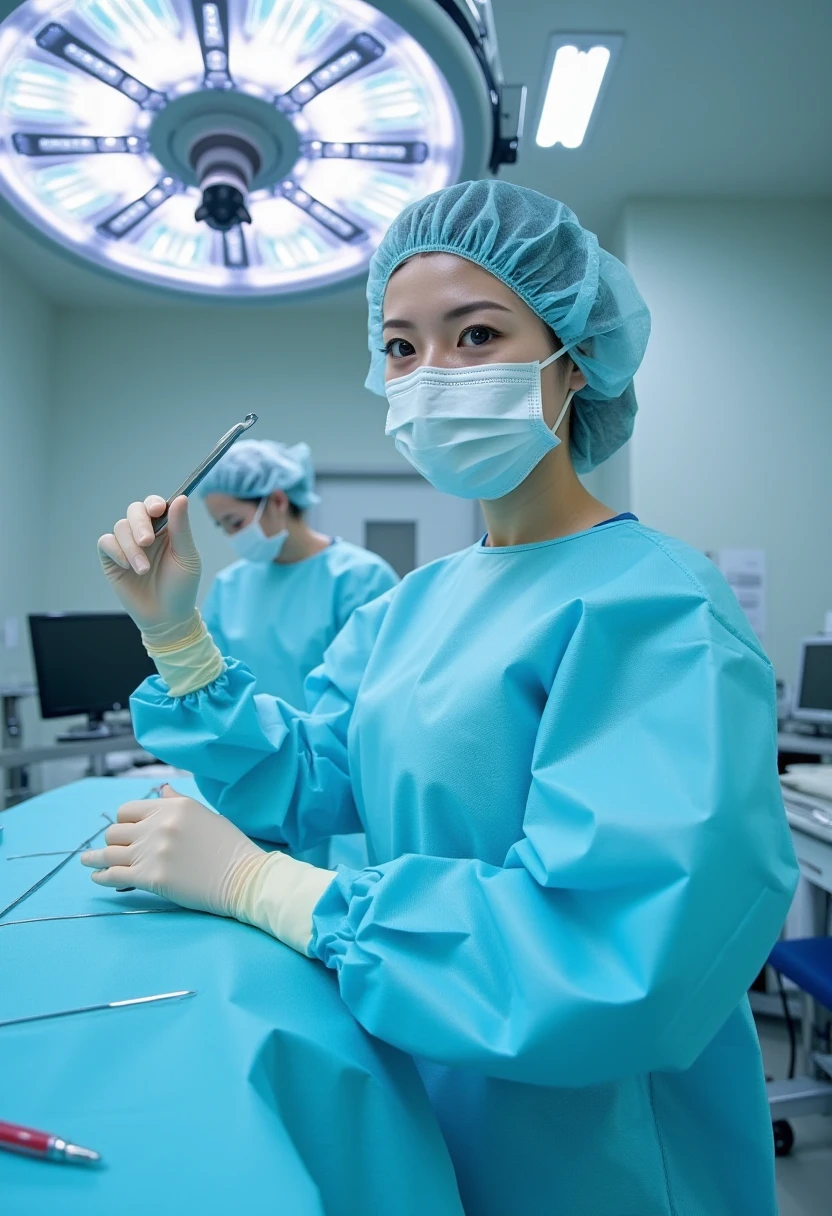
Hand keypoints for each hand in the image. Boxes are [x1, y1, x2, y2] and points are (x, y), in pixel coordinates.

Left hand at [80, 785, 261, 915]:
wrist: (244, 876)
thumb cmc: (230, 846)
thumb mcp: (204, 814)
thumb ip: (177, 802)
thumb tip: (161, 789)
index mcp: (172, 806)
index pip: (129, 809)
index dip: (124, 822)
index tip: (124, 831)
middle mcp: (158, 825)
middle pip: (115, 831)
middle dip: (112, 841)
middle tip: (112, 850)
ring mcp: (153, 851)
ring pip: (109, 853)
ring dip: (95, 858)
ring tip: (87, 861)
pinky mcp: (151, 877)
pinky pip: (114, 875)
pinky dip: (101, 876)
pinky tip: (96, 877)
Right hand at [97, 496, 200, 635]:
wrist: (167, 617)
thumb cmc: (181, 587)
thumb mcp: (187, 557)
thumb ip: (181, 528)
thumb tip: (182, 498)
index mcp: (166, 528)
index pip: (155, 504)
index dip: (153, 503)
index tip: (157, 510)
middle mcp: (145, 532)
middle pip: (135, 510)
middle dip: (139, 523)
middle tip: (147, 541)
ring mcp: (128, 545)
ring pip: (121, 527)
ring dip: (131, 547)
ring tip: (143, 569)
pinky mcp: (112, 559)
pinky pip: (106, 543)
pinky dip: (116, 551)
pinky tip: (127, 567)